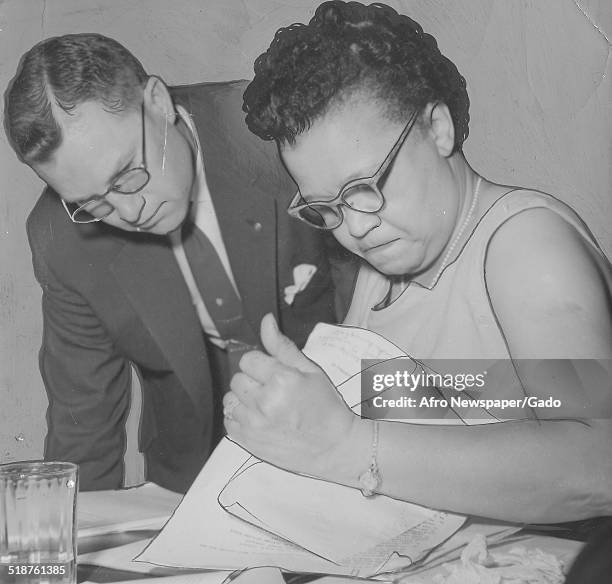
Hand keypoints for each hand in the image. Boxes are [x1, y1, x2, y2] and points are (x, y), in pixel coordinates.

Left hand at [223, 313, 357, 476]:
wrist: (334, 447)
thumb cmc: (326, 407)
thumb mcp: (310, 371)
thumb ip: (282, 346)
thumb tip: (266, 321)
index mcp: (281, 380)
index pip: (248, 359)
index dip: (261, 364)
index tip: (274, 374)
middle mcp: (264, 402)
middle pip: (237, 378)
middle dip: (252, 381)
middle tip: (273, 391)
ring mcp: (254, 424)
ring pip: (230, 399)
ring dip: (244, 400)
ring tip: (265, 406)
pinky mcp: (248, 442)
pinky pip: (228, 421)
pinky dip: (240, 418)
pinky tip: (259, 419)